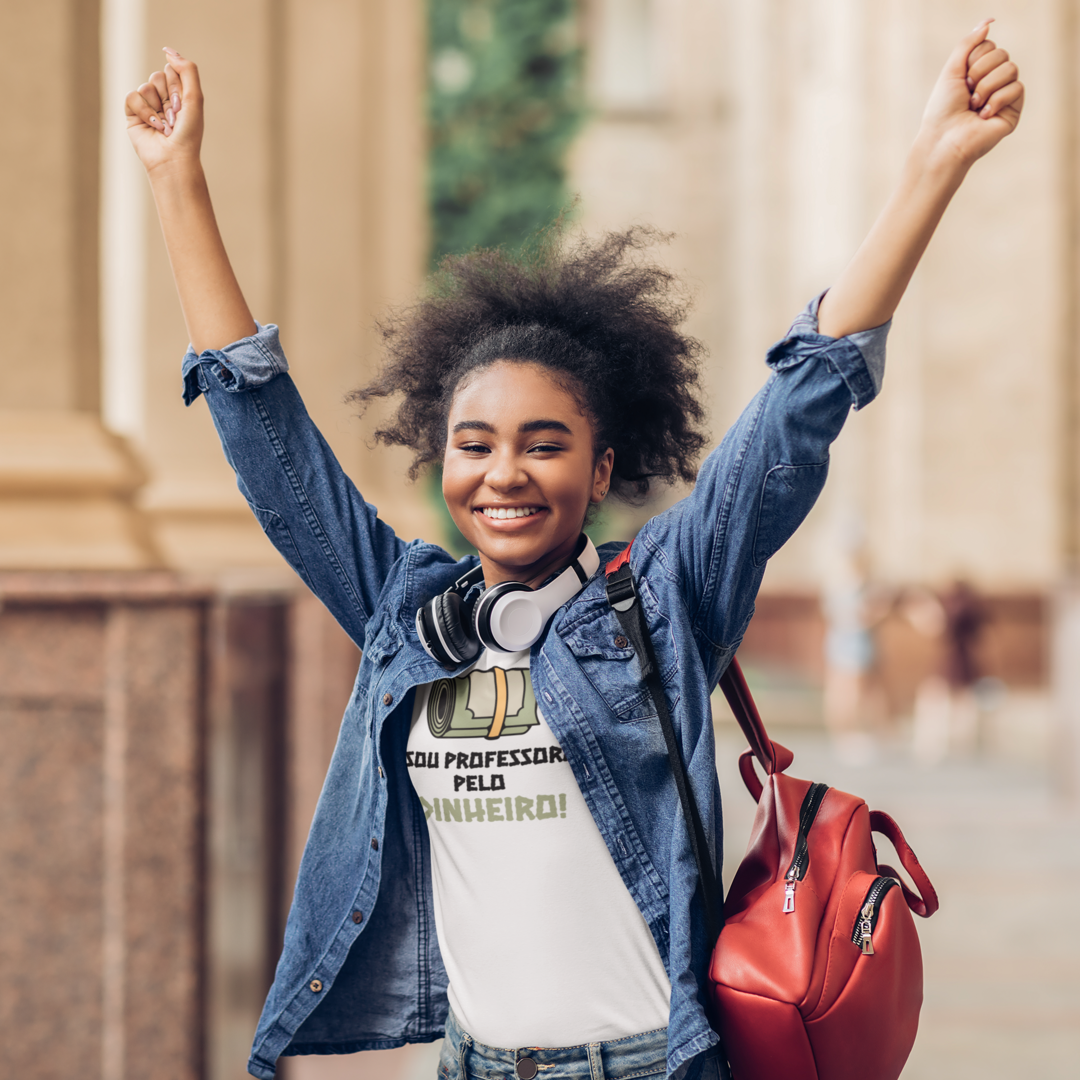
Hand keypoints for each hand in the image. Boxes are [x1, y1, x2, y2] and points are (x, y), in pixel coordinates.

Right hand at [125, 48, 203, 173]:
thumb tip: (168, 50)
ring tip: (164, 125)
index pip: (172, 71)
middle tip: (174, 117)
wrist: (173, 159)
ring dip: (156, 106)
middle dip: (166, 96)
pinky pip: (131, 97)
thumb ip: (187, 70)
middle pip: (157, 76)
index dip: (177, 86)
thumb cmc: (188, 133)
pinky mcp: (133, 114)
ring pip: (145, 86)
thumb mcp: (194, 98)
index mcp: (180, 95)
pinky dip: (143, 111)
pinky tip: (153, 126)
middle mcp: (163, 99)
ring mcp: (148, 106)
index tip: (183, 105)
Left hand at [919, 20, 1023, 168]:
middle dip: (980, 72)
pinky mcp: (1013, 111)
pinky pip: (1017, 88)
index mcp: (978, 71)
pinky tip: (984, 115)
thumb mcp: (952, 70)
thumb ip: (968, 44)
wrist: (943, 140)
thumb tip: (988, 23)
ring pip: (1011, 69)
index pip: (989, 46)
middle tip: (967, 94)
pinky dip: (997, 100)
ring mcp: (1005, 96)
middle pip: (1002, 54)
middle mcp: (993, 81)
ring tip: (974, 106)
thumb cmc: (943, 110)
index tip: (961, 80)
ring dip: (986, 87)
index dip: (973, 60)